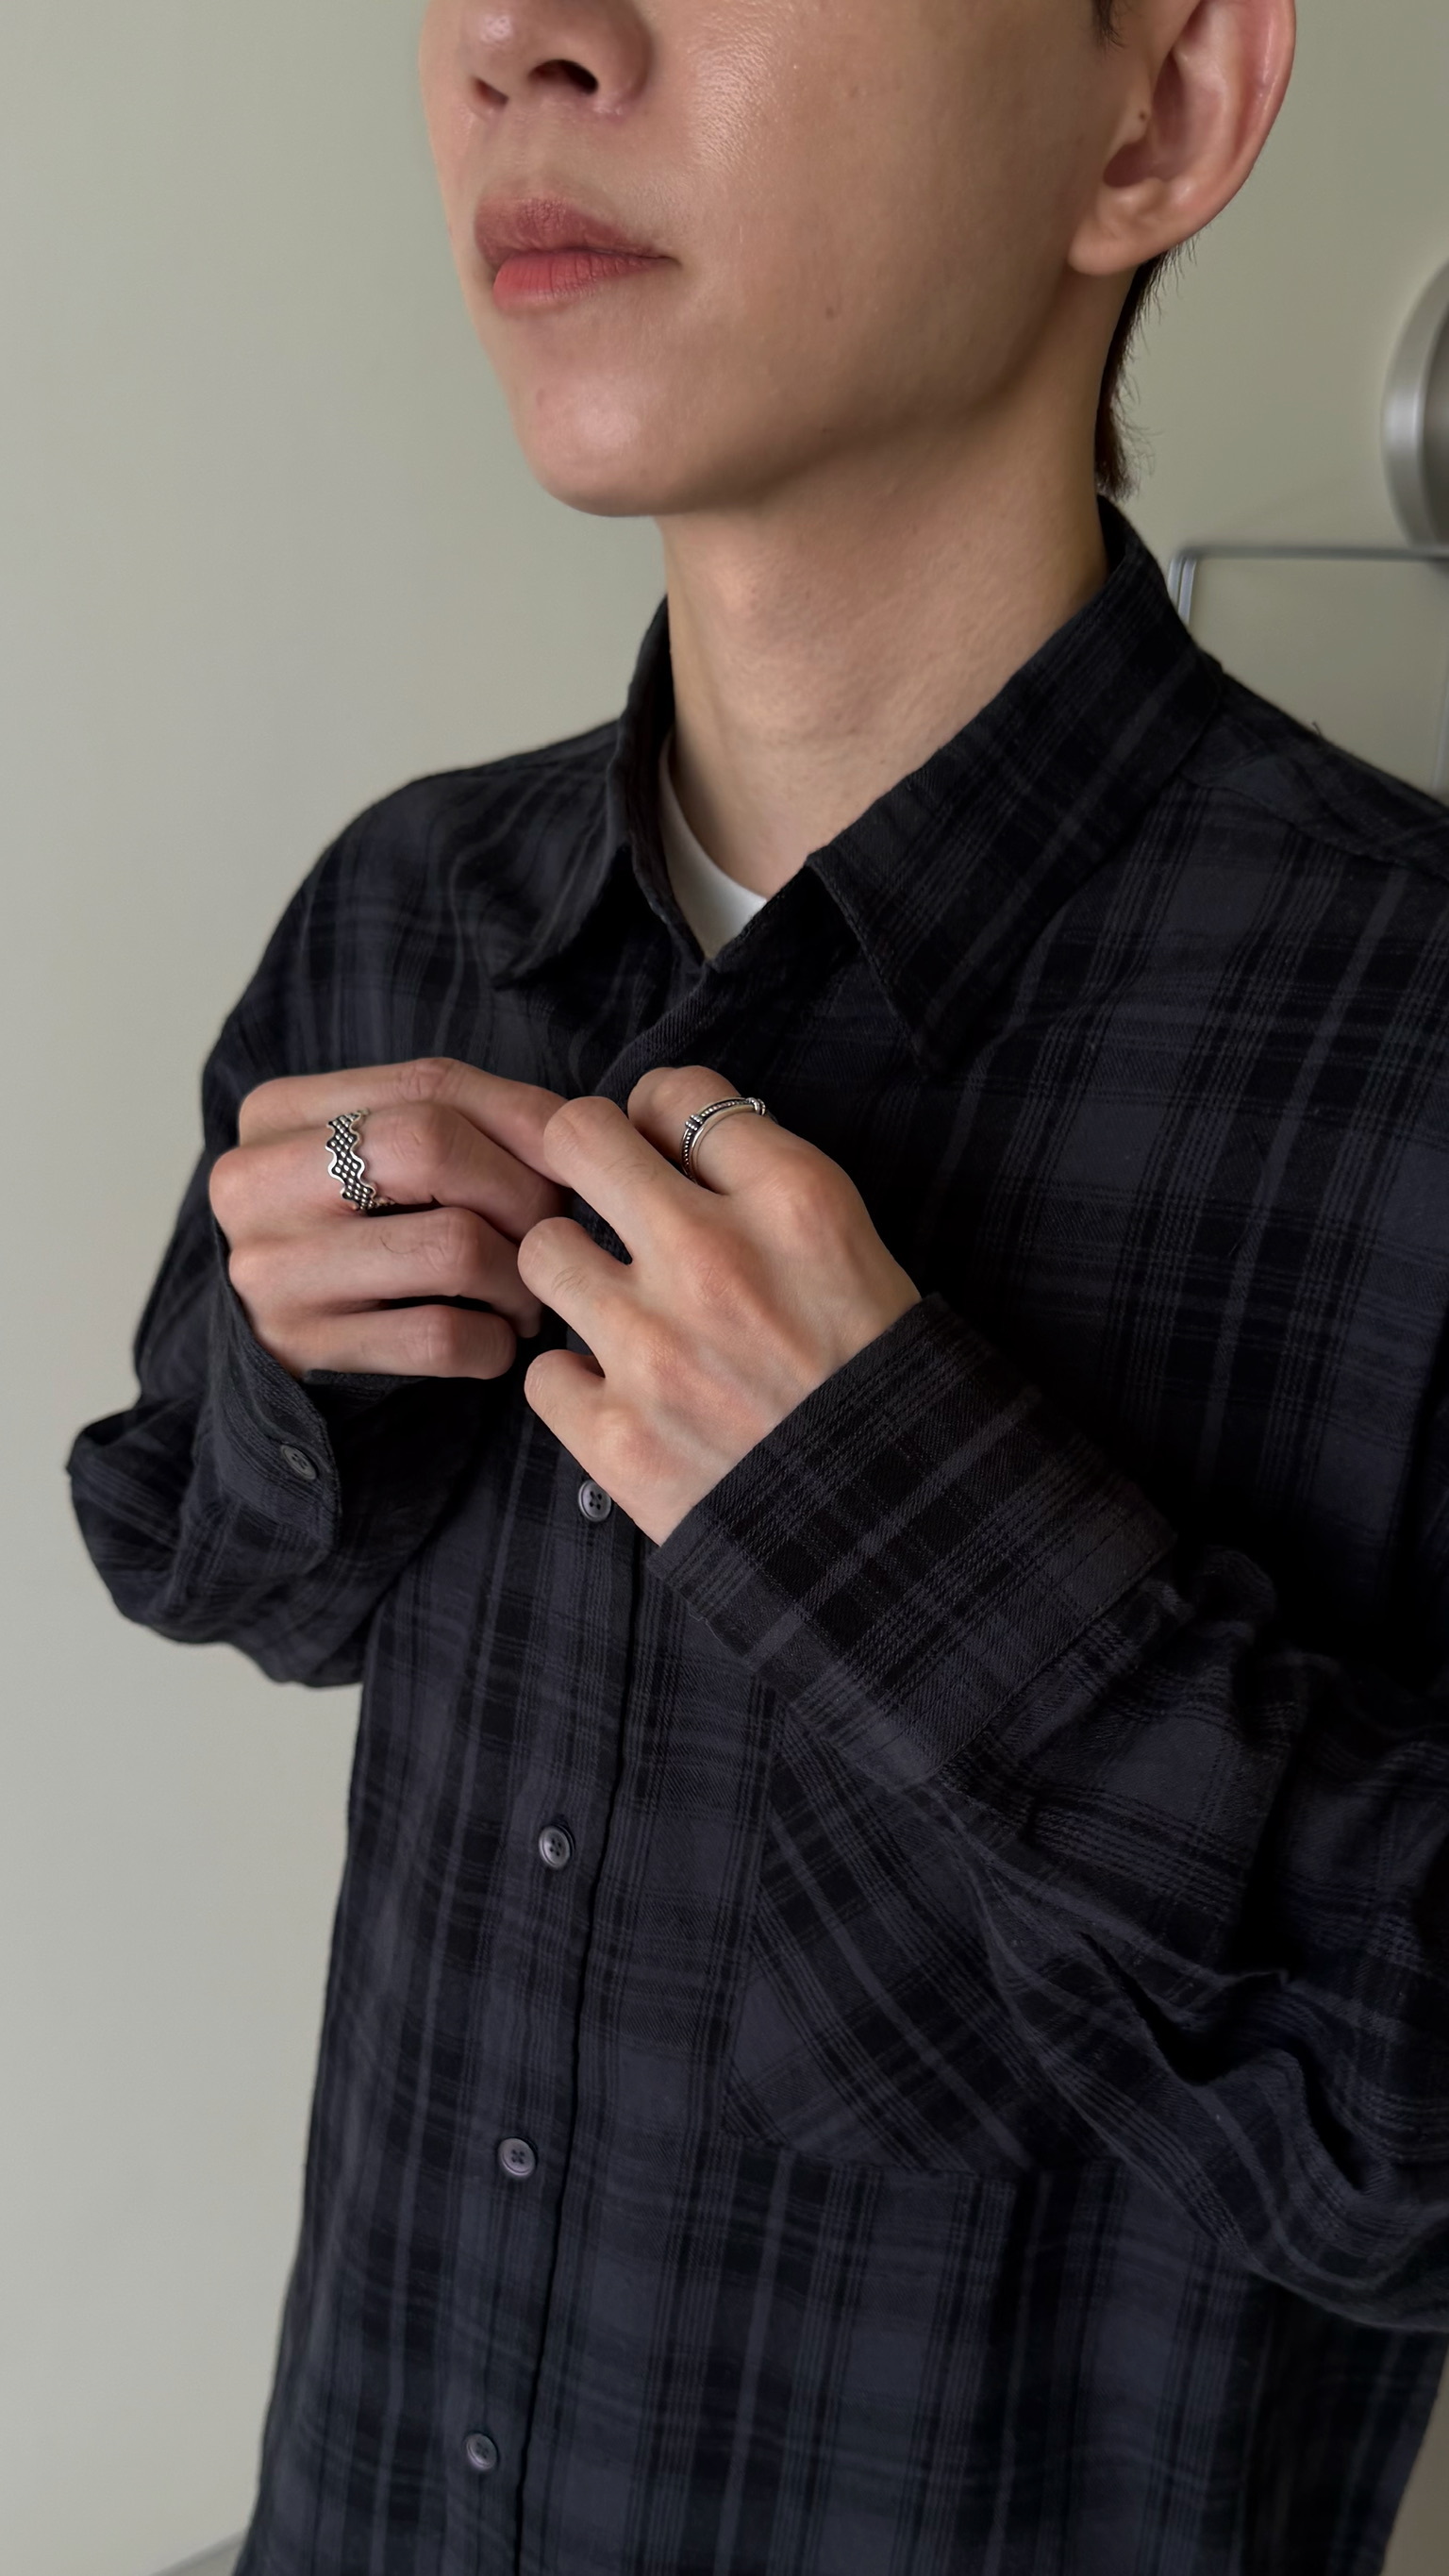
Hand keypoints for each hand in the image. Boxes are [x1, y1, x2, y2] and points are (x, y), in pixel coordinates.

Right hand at [211, 1058, 565, 1380]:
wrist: (267, 1357)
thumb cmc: (351, 1240)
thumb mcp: (374, 1162)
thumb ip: (457, 1123)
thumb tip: (572, 1128)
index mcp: (278, 1112)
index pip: (431, 1084)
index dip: (526, 1119)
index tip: (569, 1165)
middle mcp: (254, 1182)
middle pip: (433, 1148)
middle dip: (523, 1194)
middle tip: (551, 1234)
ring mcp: (271, 1269)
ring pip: (451, 1246)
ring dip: (520, 1277)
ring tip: (527, 1295)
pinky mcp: (299, 1349)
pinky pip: (440, 1336)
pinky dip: (494, 1342)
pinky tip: (494, 1339)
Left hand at [518, 1066, 919, 1542]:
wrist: (894, 1523)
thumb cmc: (879, 1379)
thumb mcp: (854, 1246)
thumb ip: (766, 1182)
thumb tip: (669, 1139)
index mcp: (794, 1201)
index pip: (676, 1090)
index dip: (659, 1115)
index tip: (663, 1150)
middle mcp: (715, 1258)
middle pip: (577, 1139)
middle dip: (584, 1160)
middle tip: (603, 1199)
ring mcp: (655, 1349)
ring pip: (543, 1251)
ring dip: (574, 1274)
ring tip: (619, 1311)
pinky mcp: (617, 1436)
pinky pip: (543, 1372)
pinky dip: (579, 1384)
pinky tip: (626, 1396)